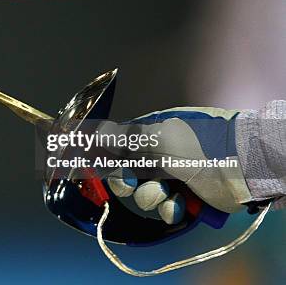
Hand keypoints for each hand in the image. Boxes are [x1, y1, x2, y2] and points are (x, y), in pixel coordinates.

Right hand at [94, 107, 252, 223]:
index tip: (98, 166)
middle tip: (129, 182)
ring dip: (152, 196)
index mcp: (154, 132)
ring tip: (168, 192)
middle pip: (129, 172)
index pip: (121, 144)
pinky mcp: (189, 198)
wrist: (244, 166)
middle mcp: (162, 154)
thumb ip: (124, 135)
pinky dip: (171, 208)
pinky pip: (167, 208)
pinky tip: (181, 203)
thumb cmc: (201, 143)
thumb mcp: (159, 135)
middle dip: (127, 181)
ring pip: (146, 193)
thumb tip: (95, 129)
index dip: (109, 157)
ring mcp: (176, 177)